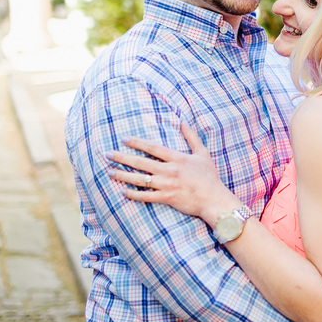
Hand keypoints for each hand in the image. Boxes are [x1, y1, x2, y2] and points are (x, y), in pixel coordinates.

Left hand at [107, 122, 238, 221]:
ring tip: (109, 172)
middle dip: (122, 158)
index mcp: (178, 158)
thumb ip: (192, 137)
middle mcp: (170, 171)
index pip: (153, 148)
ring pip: (140, 180)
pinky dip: (134, 194)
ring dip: (123, 176)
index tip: (124, 139)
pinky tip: (123, 191)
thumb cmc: (209, 177)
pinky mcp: (167, 199)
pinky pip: (146, 196)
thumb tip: (183, 122)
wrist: (214, 199)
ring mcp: (167, 185)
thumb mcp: (203, 153)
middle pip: (141, 163)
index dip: (137, 142)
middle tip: (107, 154)